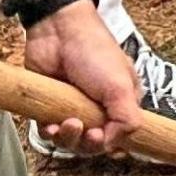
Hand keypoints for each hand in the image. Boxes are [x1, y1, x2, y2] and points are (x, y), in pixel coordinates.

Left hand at [21, 0, 145, 150]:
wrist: (59, 31)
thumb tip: (113, 145)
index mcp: (121, 103)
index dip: (108, 144)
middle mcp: (97, 108)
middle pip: (92, 144)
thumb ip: (127, 120)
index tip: (100, 136)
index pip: (118, 136)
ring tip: (67, 123)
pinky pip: (48, 132)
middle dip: (87, 143)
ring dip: (67, 139)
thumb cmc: (94, 52)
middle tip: (85, 132)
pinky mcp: (49, 105)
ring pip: (69, 141)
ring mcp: (72, 107)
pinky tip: (50, 125)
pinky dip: (49, 133)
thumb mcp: (120, 87)